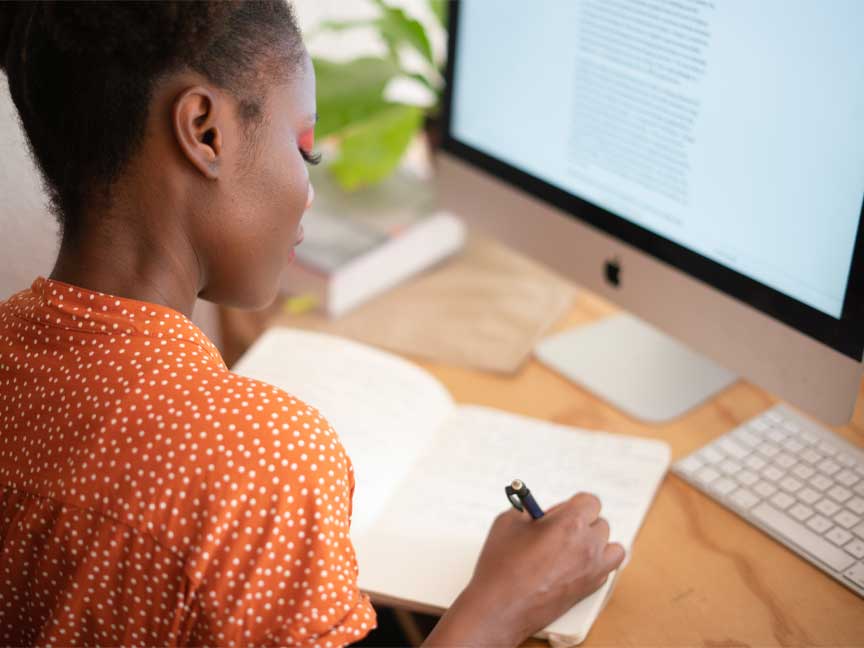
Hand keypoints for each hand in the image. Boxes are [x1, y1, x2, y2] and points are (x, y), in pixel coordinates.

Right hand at [424, 492, 624, 646]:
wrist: (501, 608)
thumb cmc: (502, 566)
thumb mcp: (509, 522)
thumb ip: (529, 509)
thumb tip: (538, 510)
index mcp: (570, 523)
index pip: (590, 502)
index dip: (574, 504)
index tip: (561, 511)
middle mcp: (588, 545)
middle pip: (601, 524)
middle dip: (582, 523)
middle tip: (559, 530)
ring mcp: (592, 569)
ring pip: (612, 548)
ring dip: (597, 544)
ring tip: (574, 547)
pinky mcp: (590, 589)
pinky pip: (606, 570)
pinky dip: (596, 565)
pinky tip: (574, 565)